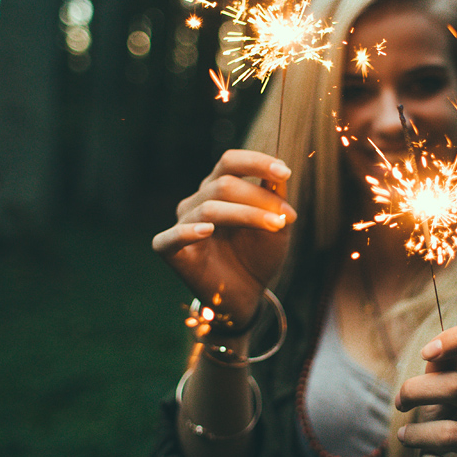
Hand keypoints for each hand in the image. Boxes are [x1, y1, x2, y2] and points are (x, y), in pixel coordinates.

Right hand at [151, 150, 296, 326]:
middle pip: (224, 185)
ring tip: (276, 226)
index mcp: (218, 188)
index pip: (230, 162)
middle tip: (287, 217)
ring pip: (210, 208)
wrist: (247, 294)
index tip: (284, 172)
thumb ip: (275, 198)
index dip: (255, 162)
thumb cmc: (258, 256)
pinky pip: (173, 236)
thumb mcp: (276, 225)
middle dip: (259, 198)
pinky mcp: (169, 250)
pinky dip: (188, 231)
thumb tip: (279, 172)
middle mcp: (197, 201)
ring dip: (247, 214)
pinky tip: (207, 230)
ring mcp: (182, 223)